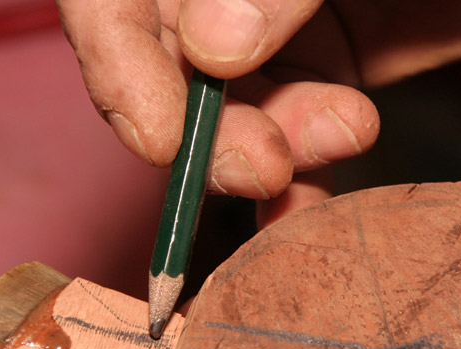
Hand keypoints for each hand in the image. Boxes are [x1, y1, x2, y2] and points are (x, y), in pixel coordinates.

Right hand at [56, 0, 460, 203]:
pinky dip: (301, 183)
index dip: (118, 64)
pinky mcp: (324, 73)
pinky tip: (315, 206)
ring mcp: (269, 32)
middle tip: (264, 166)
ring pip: (232, 118)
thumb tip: (212, 49)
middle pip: (167, 70)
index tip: (160, 139)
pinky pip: (293, 140)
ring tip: (342, 138)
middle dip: (209, 134)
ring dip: (269, 157)